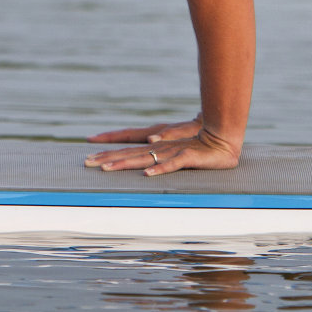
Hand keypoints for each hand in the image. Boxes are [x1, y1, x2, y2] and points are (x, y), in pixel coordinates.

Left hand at [84, 118, 240, 175]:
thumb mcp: (174, 145)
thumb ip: (161, 146)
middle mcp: (160, 144)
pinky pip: (172, 164)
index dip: (108, 143)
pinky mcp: (189, 157)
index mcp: (156, 140)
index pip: (127, 141)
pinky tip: (147, 174)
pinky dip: (160, 169)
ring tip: (106, 169)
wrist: (224, 137)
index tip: (88, 146)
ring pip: (145, 157)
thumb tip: (148, 140)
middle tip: (86, 163)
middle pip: (129, 151)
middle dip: (107, 157)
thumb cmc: (198, 143)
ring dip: (125, 163)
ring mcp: (173, 150)